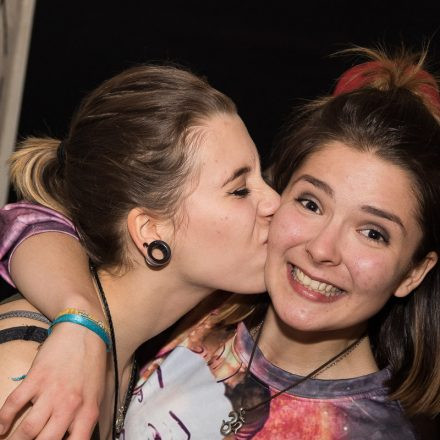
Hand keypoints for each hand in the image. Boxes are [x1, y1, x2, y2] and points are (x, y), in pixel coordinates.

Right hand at [0, 322, 106, 438]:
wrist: (85, 330)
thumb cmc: (92, 363)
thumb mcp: (96, 393)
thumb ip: (84, 418)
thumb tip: (70, 438)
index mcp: (88, 411)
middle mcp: (70, 405)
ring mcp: (51, 391)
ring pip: (27, 430)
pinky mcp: (35, 378)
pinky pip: (13, 405)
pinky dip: (2, 420)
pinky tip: (0, 428)